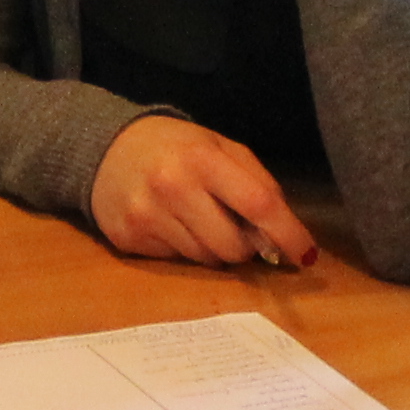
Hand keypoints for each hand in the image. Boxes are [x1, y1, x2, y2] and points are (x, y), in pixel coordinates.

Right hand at [88, 115, 318, 270]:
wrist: (104, 149)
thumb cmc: (176, 149)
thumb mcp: (219, 148)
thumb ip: (255, 183)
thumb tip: (281, 235)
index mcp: (203, 159)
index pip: (258, 204)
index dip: (287, 233)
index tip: (305, 255)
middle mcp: (173, 187)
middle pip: (233, 246)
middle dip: (245, 248)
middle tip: (237, 231)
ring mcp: (147, 216)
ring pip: (205, 260)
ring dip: (214, 249)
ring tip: (198, 221)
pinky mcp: (128, 239)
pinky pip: (176, 261)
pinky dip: (184, 249)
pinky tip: (170, 224)